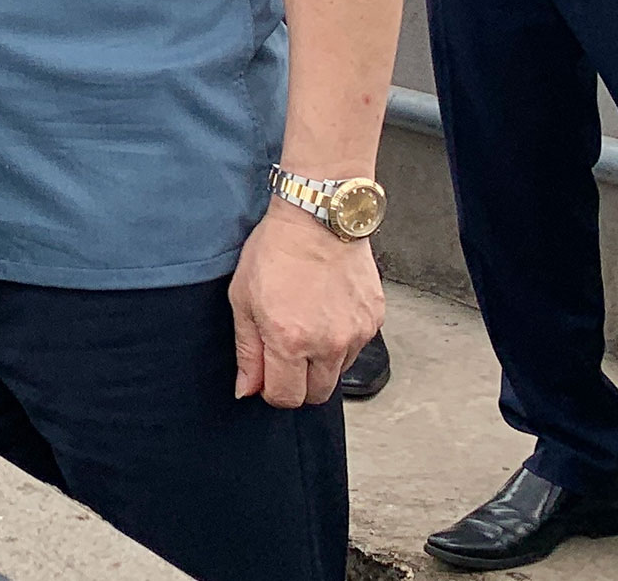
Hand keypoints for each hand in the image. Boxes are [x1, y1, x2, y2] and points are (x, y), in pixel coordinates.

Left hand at [229, 202, 384, 407]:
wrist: (318, 219)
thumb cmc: (275, 252)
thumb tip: (247, 389)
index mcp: (290, 341)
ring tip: (306, 324)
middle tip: (285, 355)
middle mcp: (328, 344)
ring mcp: (356, 333)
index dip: (271, 391)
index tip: (266, 375)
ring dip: (321, 362)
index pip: (286, 397)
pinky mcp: (374, 320)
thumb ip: (247, 351)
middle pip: (316, 395)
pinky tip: (326, 312)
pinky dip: (341, 340)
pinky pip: (357, 347)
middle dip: (298, 384)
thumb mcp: (242, 299)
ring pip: (338, 373)